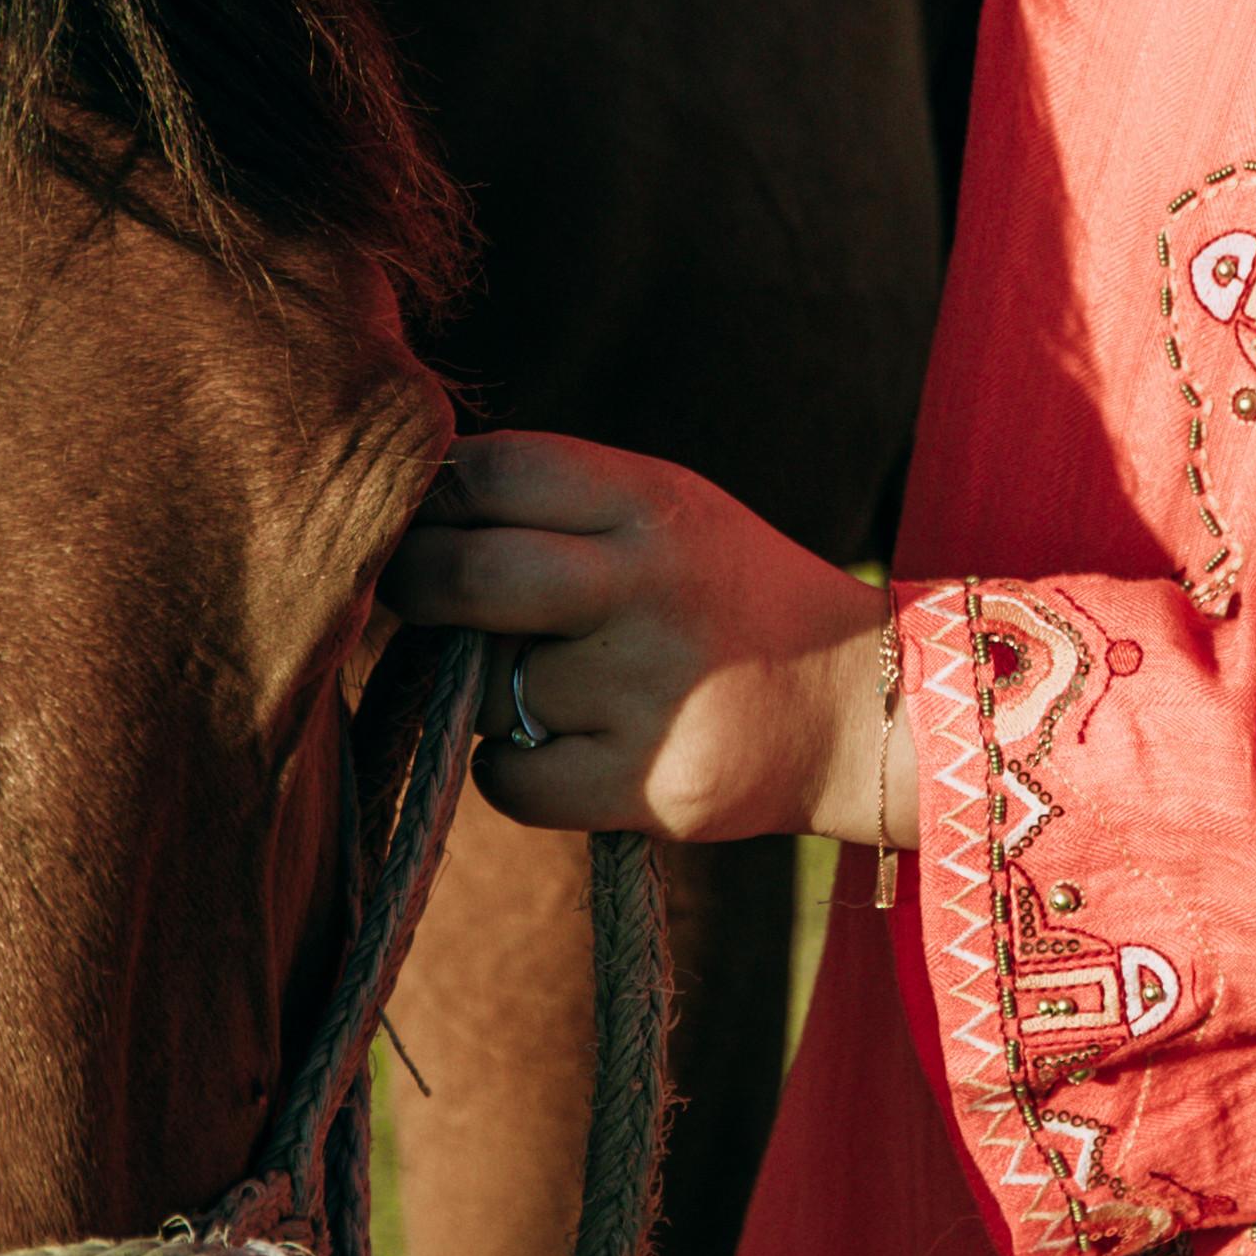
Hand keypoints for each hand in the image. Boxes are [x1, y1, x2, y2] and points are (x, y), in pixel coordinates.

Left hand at [384, 433, 903, 851]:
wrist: (857, 706)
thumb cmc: (723, 598)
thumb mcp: (666, 512)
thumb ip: (553, 505)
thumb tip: (399, 521)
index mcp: (650, 501)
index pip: (492, 471)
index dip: (432, 499)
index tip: (421, 526)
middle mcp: (648, 585)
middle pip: (466, 576)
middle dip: (415, 589)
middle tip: (416, 600)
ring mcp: (649, 689)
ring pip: (483, 688)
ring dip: (486, 690)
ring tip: (551, 686)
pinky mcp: (649, 785)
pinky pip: (509, 779)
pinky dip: (512, 770)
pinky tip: (564, 750)